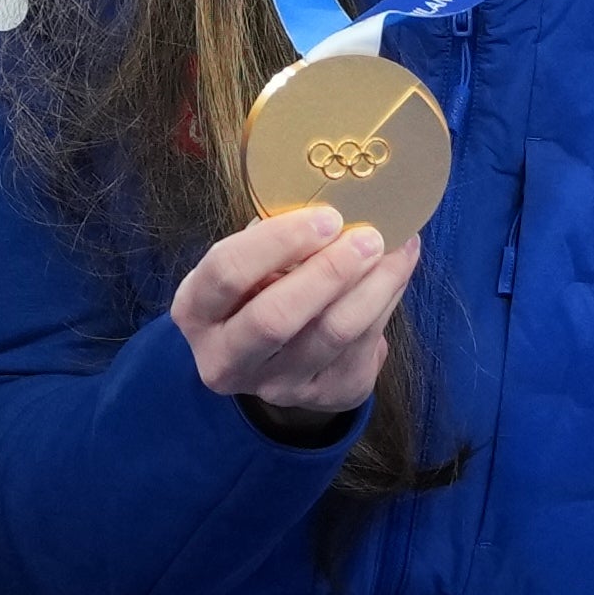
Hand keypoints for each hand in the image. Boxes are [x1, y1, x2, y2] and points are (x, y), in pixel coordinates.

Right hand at [170, 203, 415, 431]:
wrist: (274, 359)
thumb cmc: (259, 290)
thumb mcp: (250, 264)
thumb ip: (277, 239)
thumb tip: (340, 199)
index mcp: (196, 311)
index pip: (227, 273)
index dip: (278, 242)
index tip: (326, 216)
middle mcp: (226, 358)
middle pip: (275, 318)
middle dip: (328, 272)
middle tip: (369, 237)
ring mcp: (275, 385)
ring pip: (330, 334)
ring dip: (372, 286)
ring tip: (396, 247)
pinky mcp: (323, 395)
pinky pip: (362, 347)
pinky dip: (386, 302)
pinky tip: (398, 271)